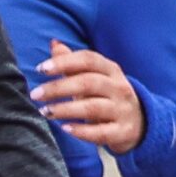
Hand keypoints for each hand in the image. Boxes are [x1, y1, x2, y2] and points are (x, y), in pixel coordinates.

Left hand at [31, 40, 145, 152]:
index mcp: (111, 70)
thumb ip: (73, 63)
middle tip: (35, 94)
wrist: (140, 123)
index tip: (41, 69)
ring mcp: (122, 110)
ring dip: (65, 109)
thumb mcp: (94, 77)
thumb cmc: (107, 96)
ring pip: (92, 108)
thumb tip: (54, 44)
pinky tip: (65, 128)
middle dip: (58, 87)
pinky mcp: (122, 132)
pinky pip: (101, 132)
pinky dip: (82, 131)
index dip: (64, 62)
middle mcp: (119, 87)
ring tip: (45, 112)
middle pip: (88, 83)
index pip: (88, 59)